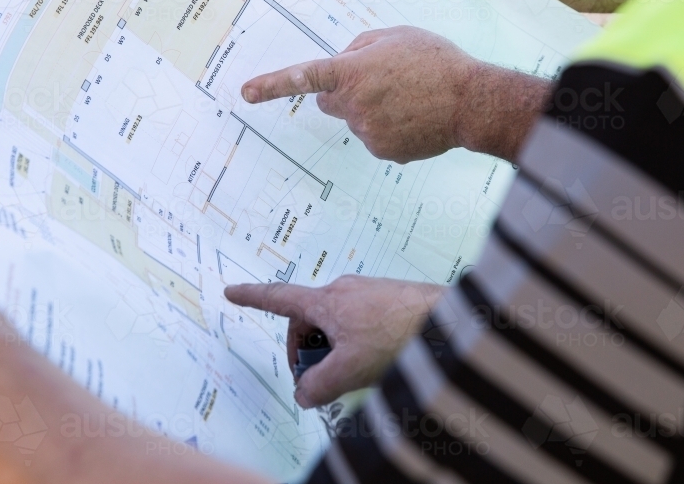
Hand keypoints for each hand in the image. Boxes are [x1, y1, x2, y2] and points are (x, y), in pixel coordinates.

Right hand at [225, 276, 444, 407]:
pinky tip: (377, 364)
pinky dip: (356, 345)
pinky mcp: (389, 300)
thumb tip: (304, 393)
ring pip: (336, 324)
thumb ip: (318, 385)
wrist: (451, 319)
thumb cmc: (399, 334)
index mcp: (326, 300)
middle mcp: (344, 290)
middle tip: (316, 381)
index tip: (232, 292)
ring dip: (334, 350)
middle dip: (305, 350)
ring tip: (354, 376)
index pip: (278, 297)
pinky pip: (360, 323)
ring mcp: (368, 293)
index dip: (252, 297)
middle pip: (308, 320)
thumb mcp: (349, 370)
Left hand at [241, 26, 480, 162]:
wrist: (472, 101)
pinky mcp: (383, 151)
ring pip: (355, 120)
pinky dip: (389, 128)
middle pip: (329, 102)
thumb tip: (343, 62)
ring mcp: (367, 132)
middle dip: (343, 93)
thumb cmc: (436, 62)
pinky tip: (414, 117)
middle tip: (378, 82)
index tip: (246, 94)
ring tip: (408, 98)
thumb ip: (360, 47)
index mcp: (353, 72)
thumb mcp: (395, 36)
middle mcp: (354, 106)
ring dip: (372, 109)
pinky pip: (375, 137)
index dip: (272, 85)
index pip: (304, 78)